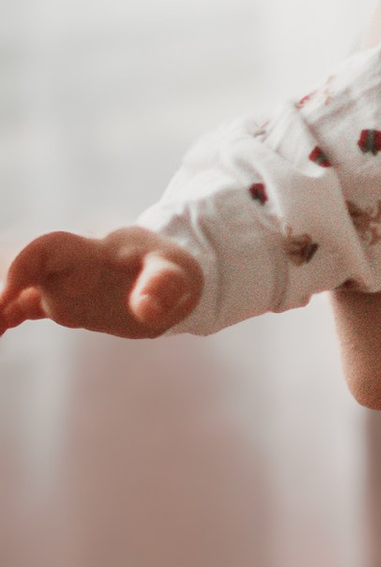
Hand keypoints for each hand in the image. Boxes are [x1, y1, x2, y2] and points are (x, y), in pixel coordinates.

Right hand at [2, 225, 203, 339]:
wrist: (168, 276)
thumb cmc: (170, 268)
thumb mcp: (177, 273)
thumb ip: (163, 286)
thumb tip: (147, 310)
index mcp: (91, 253)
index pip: (47, 249)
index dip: (22, 267)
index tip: (7, 297)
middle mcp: (67, 268)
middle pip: (20, 268)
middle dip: (0, 286)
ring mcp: (62, 286)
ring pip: (17, 290)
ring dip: (0, 304)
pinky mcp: (63, 303)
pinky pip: (25, 307)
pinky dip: (6, 316)